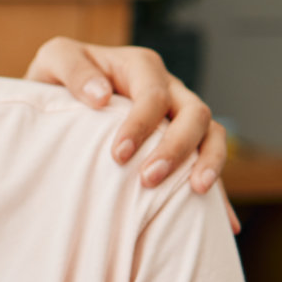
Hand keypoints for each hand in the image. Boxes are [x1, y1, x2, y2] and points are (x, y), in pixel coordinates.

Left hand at [23, 37, 239, 232]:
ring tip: (196, 191)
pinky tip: (225, 222)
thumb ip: (73, 70)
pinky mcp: (183, 143)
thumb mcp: (55, 58)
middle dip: (176, 147)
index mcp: (141, 66)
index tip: (117, 155)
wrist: (61, 95)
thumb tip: (100, 96)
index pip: (152, 94)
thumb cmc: (58, 76)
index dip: (140, 124)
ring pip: (213, 133)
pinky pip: (208, 163)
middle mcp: (169, 88)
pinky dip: (221, 193)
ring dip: (209, 162)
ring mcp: (180, 115)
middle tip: (148, 179)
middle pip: (194, 112)